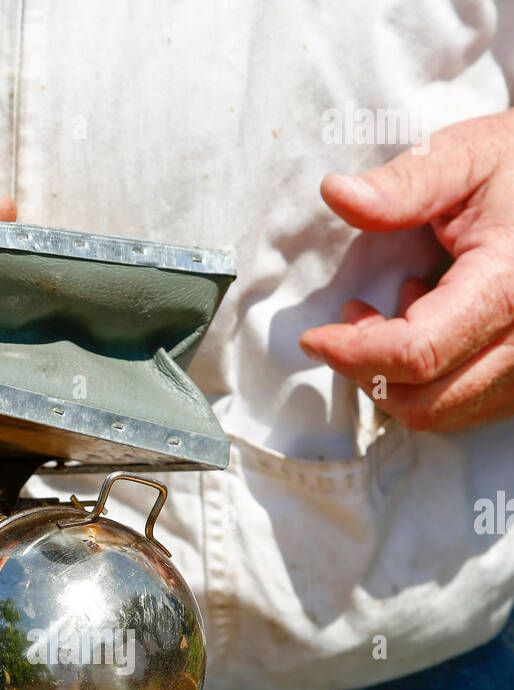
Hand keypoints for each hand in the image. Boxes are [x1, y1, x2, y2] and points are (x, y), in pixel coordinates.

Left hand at [300, 110, 513, 432]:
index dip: (354, 354)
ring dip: (397, 381)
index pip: (416, 354)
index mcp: (507, 286)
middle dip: (369, 372)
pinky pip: (469, 405)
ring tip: (388, 317)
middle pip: (426, 401)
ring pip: (445, 412)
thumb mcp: (467, 156)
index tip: (316, 337)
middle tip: (347, 323)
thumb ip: (405, 184)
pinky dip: (431, 382)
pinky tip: (426, 325)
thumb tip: (338, 194)